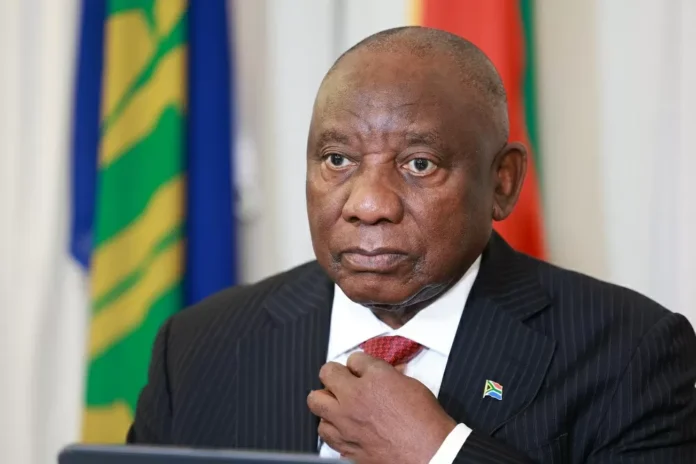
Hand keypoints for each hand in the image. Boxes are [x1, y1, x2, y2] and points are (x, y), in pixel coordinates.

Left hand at [307, 352, 455, 463]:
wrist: (431, 453)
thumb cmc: (426, 422)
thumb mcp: (411, 385)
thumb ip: (389, 375)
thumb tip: (381, 373)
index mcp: (375, 378)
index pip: (354, 358)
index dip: (359, 363)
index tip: (361, 367)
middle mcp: (355, 397)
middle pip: (327, 373)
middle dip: (335, 373)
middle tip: (343, 379)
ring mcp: (346, 422)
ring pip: (316, 401)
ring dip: (327, 399)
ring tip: (337, 402)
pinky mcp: (346, 443)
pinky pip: (324, 430)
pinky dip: (330, 425)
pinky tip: (340, 425)